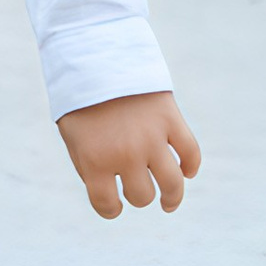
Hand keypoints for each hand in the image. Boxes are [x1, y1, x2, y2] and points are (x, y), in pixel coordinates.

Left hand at [57, 89, 200, 219]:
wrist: (97, 56)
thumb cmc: (81, 100)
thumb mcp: (74, 137)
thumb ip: (91, 167)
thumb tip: (113, 192)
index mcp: (95, 161)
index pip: (107, 205)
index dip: (111, 209)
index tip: (114, 206)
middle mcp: (126, 154)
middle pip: (142, 195)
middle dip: (137, 195)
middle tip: (134, 188)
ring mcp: (151, 137)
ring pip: (172, 183)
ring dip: (171, 197)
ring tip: (168, 202)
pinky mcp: (171, 119)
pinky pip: (191, 153)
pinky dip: (191, 166)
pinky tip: (186, 172)